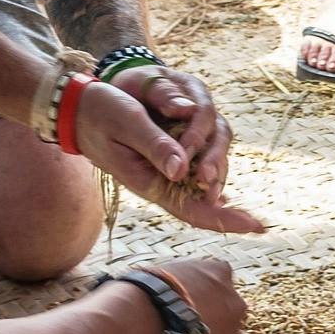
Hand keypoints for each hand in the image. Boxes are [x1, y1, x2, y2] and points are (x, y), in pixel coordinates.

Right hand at [73, 79, 263, 234]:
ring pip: (202, 183)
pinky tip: (215, 168)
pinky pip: (192, 167)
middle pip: (203, 202)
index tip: (257, 226)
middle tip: (258, 220)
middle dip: (229, 207)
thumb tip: (182, 170)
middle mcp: (159, 181)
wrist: (76, 108)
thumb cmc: (100, 112)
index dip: (226, 220)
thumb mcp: (128, 123)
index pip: (193, 211)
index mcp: (150, 182)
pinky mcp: (162, 157)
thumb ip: (155, 145)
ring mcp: (161, 171)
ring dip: (218, 176)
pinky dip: (208, 165)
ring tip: (229, 184)